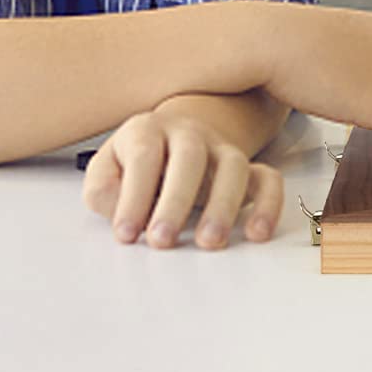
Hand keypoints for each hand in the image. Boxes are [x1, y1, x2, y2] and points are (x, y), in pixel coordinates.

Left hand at [83, 107, 280, 248]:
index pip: (144, 156)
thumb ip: (103, 189)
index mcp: (148, 130)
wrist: (172, 139)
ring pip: (233, 165)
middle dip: (176, 201)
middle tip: (162, 240)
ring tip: (209, 241)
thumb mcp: (106, 170)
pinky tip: (258, 233)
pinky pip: (268, 178)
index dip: (134, 196)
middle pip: (190, 156)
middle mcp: (189, 133)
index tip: (126, 234)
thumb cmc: (135, 163)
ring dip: (223, 205)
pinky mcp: (247, 168)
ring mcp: (221, 148)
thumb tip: (120, 210)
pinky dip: (269, 204)